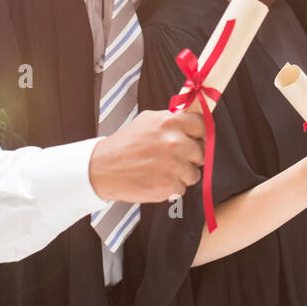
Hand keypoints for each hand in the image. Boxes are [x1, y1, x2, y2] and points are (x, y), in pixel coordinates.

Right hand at [88, 108, 205, 202]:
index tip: (197, 138)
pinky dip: (172, 187)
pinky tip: (156, 179)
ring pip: (195, 173)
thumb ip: (173, 118)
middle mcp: (175, 142)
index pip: (203, 125)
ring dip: (182, 174)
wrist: (103, 168)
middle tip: (174, 157)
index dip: (200, 133)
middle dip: (191, 156)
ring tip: (162, 169)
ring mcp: (173, 165)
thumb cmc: (125, 144)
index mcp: (170, 122)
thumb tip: (195, 117)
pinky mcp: (169, 186)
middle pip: (202, 151)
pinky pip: (183, 188)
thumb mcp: (148, 120)